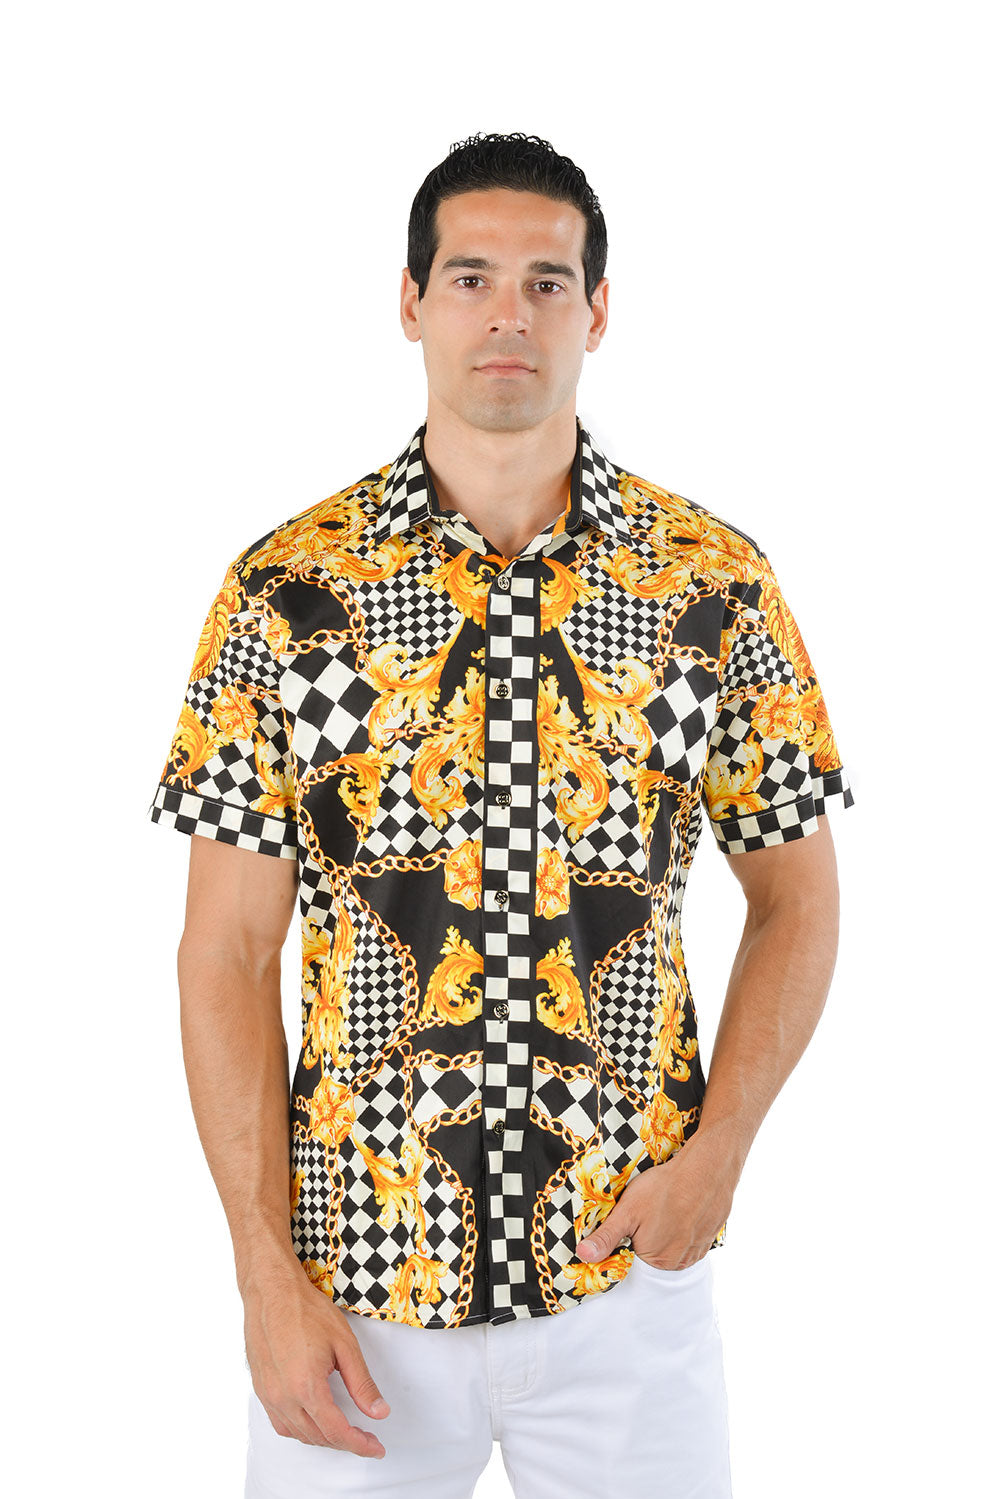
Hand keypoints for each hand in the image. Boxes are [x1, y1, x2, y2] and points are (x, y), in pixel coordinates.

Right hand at [243, 1264, 390, 1459]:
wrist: (272, 1292)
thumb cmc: (306, 1311)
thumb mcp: (344, 1344)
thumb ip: (362, 1383)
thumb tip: (378, 1412)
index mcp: (307, 1387)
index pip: (336, 1432)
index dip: (359, 1444)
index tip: (376, 1447)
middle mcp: (283, 1397)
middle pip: (318, 1437)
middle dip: (345, 1442)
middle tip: (367, 1438)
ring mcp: (268, 1395)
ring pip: (298, 1434)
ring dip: (323, 1438)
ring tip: (344, 1430)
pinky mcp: (260, 1389)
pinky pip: (281, 1423)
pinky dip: (301, 1429)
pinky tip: (314, 1420)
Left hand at [575, 1132, 736, 1269]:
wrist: (706, 1168)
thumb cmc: (663, 1189)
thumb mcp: (627, 1211)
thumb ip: (605, 1237)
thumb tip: (583, 1257)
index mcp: (655, 1261)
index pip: (634, 1260)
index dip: (629, 1240)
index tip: (631, 1221)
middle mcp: (678, 1263)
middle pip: (654, 1254)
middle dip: (648, 1236)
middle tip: (649, 1211)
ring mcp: (697, 1250)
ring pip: (674, 1246)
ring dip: (668, 1232)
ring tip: (664, 1207)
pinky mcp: (710, 1236)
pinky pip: (691, 1238)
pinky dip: (685, 1226)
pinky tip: (681, 1208)